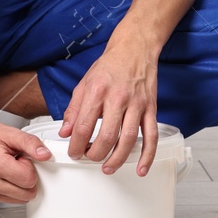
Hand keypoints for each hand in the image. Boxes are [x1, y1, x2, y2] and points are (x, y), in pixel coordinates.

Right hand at [0, 116, 51, 205]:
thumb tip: (45, 155)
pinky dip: (8, 190)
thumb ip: (30, 143)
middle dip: (25, 178)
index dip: (29, 167)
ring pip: (19, 199)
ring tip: (5, 169)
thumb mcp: (10, 133)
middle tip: (14, 164)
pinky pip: (8, 200)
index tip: (20, 159)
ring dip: (17, 185)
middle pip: (26, 193)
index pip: (29, 179)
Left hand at [60, 31, 159, 175]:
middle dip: (95, 154)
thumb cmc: (110, 66)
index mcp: (97, 91)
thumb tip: (65, 132)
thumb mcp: (84, 83)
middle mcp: (118, 97)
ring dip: (117, 159)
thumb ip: (74, 109)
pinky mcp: (151, 108)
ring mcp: (137, 104)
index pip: (83, 127)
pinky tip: (141, 169)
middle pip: (106, 136)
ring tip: (108, 168)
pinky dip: (147, 155)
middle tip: (89, 158)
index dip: (76, 145)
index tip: (74, 152)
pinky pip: (151, 136)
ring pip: (128, 139)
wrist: (135, 48)